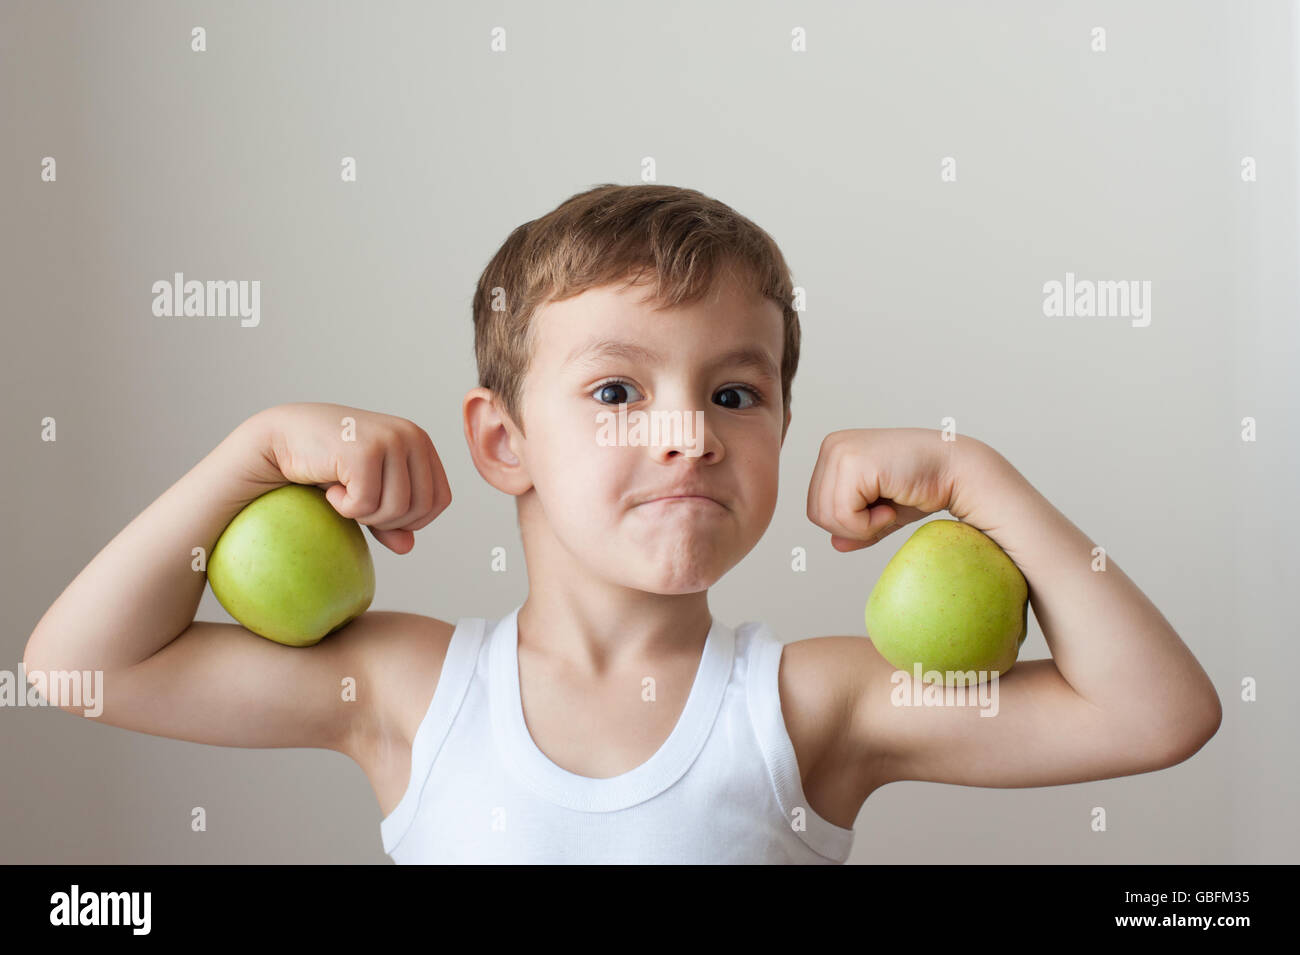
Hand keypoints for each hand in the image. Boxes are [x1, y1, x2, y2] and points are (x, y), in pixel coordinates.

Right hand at [247, 402, 451, 553]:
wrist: (281, 438)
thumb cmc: (327, 463)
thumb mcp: (367, 491)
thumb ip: (391, 518)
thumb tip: (408, 547)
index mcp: (420, 442)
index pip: (440, 500)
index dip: (412, 520)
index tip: (380, 512)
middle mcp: (411, 436)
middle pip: (421, 509)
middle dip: (388, 521)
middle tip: (357, 504)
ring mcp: (390, 440)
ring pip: (397, 510)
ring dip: (365, 516)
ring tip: (343, 495)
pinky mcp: (365, 451)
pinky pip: (366, 505)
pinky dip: (345, 508)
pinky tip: (331, 489)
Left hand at [806, 427, 972, 551]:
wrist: (958, 471)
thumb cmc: (926, 486)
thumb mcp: (883, 511)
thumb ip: (856, 526)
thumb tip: (834, 545)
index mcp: (834, 452)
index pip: (816, 506)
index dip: (848, 523)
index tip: (881, 509)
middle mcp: (832, 446)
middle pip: (816, 513)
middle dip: (852, 527)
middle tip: (886, 512)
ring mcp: (840, 451)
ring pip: (828, 517)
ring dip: (863, 526)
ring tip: (889, 507)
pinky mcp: (853, 463)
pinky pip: (843, 515)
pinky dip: (869, 524)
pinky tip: (891, 506)